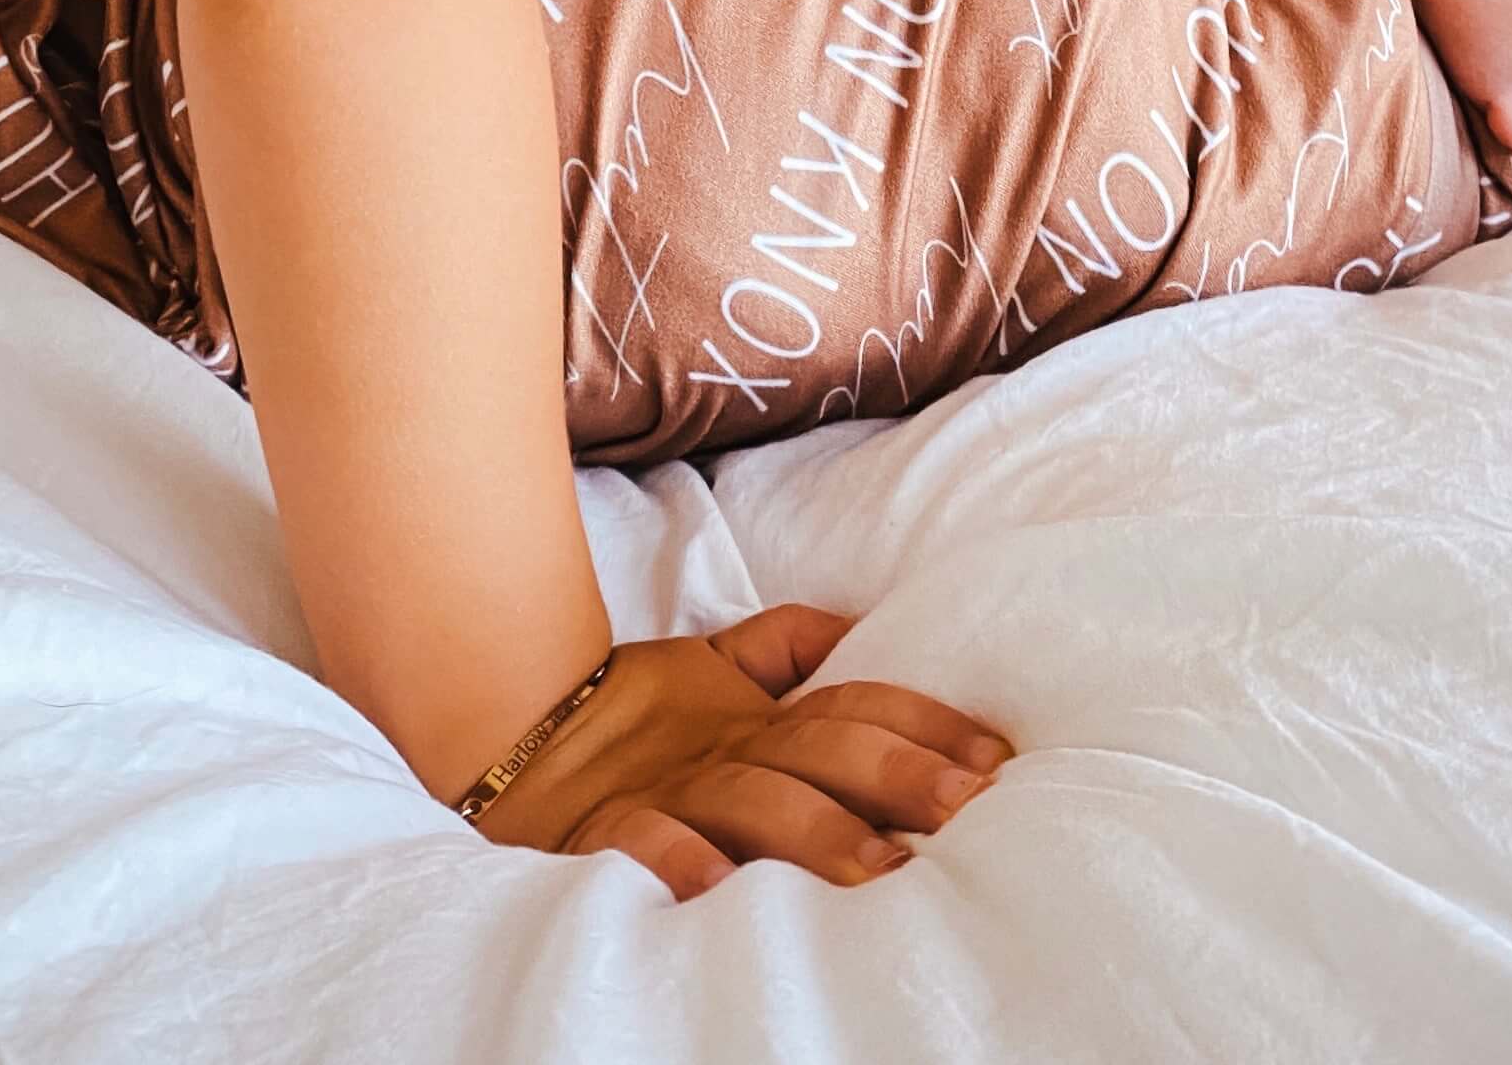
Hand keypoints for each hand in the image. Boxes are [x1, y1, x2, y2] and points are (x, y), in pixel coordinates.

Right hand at [469, 603, 1013, 898]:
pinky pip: (639, 845)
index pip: (855, 705)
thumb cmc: (637, 713)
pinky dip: (675, 860)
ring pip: (753, 803)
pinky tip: (717, 888)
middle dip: (898, 778)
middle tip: (969, 811)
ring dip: (820, 834)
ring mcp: (667, 789)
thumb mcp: (717, 668)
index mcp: (759, 713)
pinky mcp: (604, 830)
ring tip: (885, 875)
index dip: (926, 725)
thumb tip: (860, 623)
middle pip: (823, 751)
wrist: (514, 730)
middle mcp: (726, 748)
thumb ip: (788, 647)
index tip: (997, 759)